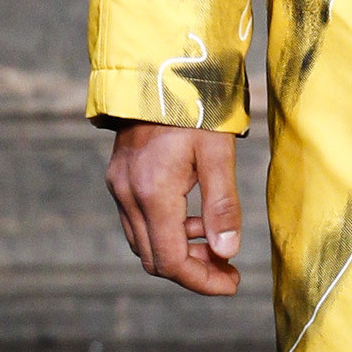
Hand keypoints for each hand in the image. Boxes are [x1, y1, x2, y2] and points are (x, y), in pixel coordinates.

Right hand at [107, 123, 243, 296]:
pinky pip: (138, 222)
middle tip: (228, 266)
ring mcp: (119, 187)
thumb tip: (227, 252)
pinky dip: (166, 231)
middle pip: (154, 259)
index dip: (202, 280)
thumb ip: (222, 205)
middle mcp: (128, 195)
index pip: (171, 261)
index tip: (232, 283)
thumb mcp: (218, 154)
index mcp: (153, 192)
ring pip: (144, 243)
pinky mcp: (119, 178)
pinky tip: (193, 216)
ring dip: (179, 250)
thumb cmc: (195, 107)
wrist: (159, 67)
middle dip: (193, 269)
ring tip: (214, 236)